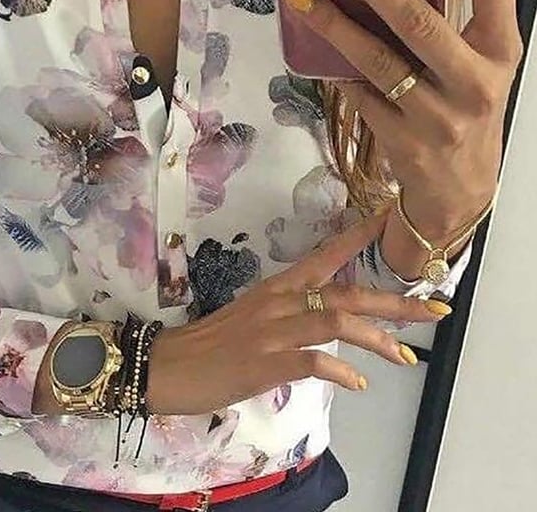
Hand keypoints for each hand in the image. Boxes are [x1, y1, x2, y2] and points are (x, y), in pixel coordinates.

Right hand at [146, 212, 448, 414]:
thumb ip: (291, 316)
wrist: (168, 364)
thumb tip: (328, 326)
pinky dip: (339, 369)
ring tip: (406, 357)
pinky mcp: (263, 362)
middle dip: (395, 302)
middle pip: (344, 292)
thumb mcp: (254, 318)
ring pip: (333, 320)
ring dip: (376, 338)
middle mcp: (278, 301)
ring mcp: (271, 331)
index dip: (360, 239)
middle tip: (436, 310)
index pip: (325, 255)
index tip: (391, 221)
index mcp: (277, 287)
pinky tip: (357, 383)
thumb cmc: (211, 342)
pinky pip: (310, 360)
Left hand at [280, 0, 522, 240]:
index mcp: (502, 51)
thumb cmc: (465, 109)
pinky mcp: (402, 140)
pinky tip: (308, 46)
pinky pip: (358, 93)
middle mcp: (477, 82)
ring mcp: (438, 116)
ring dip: (332, 23)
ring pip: (377, 59)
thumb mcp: (475, 65)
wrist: (459, 192)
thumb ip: (449, 23)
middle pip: (418, 18)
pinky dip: (333, 69)